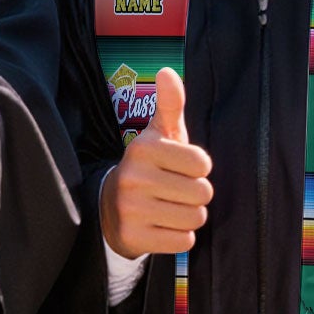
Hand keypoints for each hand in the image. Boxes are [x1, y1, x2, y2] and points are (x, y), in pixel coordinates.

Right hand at [100, 67, 212, 256]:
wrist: (110, 208)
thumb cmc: (148, 167)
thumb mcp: (158, 135)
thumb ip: (169, 104)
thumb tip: (167, 71)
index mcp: (143, 148)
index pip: (203, 164)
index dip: (198, 169)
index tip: (179, 168)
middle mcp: (134, 177)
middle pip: (203, 193)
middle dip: (195, 195)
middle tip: (174, 192)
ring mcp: (131, 209)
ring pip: (195, 218)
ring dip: (189, 216)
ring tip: (168, 208)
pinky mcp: (134, 237)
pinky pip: (183, 241)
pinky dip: (178, 236)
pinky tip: (161, 226)